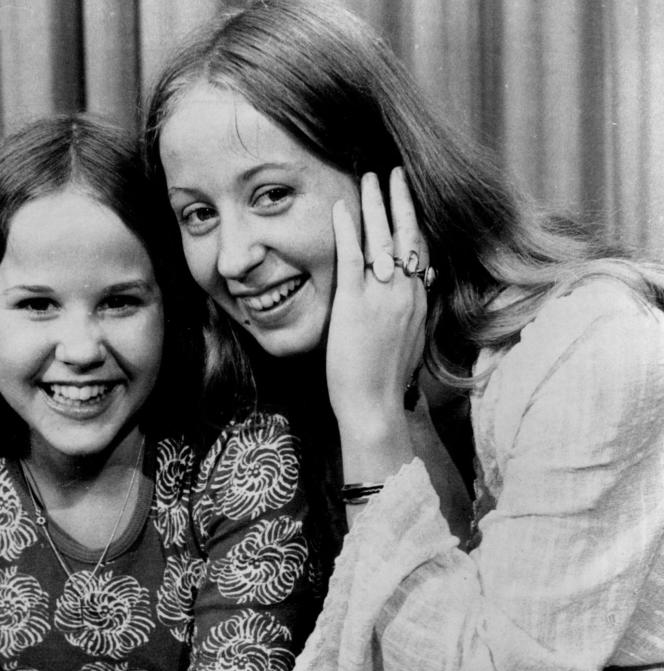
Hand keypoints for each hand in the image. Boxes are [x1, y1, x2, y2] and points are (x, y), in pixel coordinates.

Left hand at [326, 167, 429, 427]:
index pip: (421, 250)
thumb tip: (409, 300)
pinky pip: (352, 258)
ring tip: (370, 176)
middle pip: (408, 234)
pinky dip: (347, 230)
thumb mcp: (407, 342)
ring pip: (383, 238)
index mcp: (418, 301)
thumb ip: (408, 315)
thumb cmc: (384, 381)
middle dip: (400, 200)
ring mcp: (382, 296)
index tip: (409, 198)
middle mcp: (406, 292)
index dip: (415, 221)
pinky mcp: (356, 304)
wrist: (375, 404)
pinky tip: (342, 207)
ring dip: (376, 204)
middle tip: (394, 173)